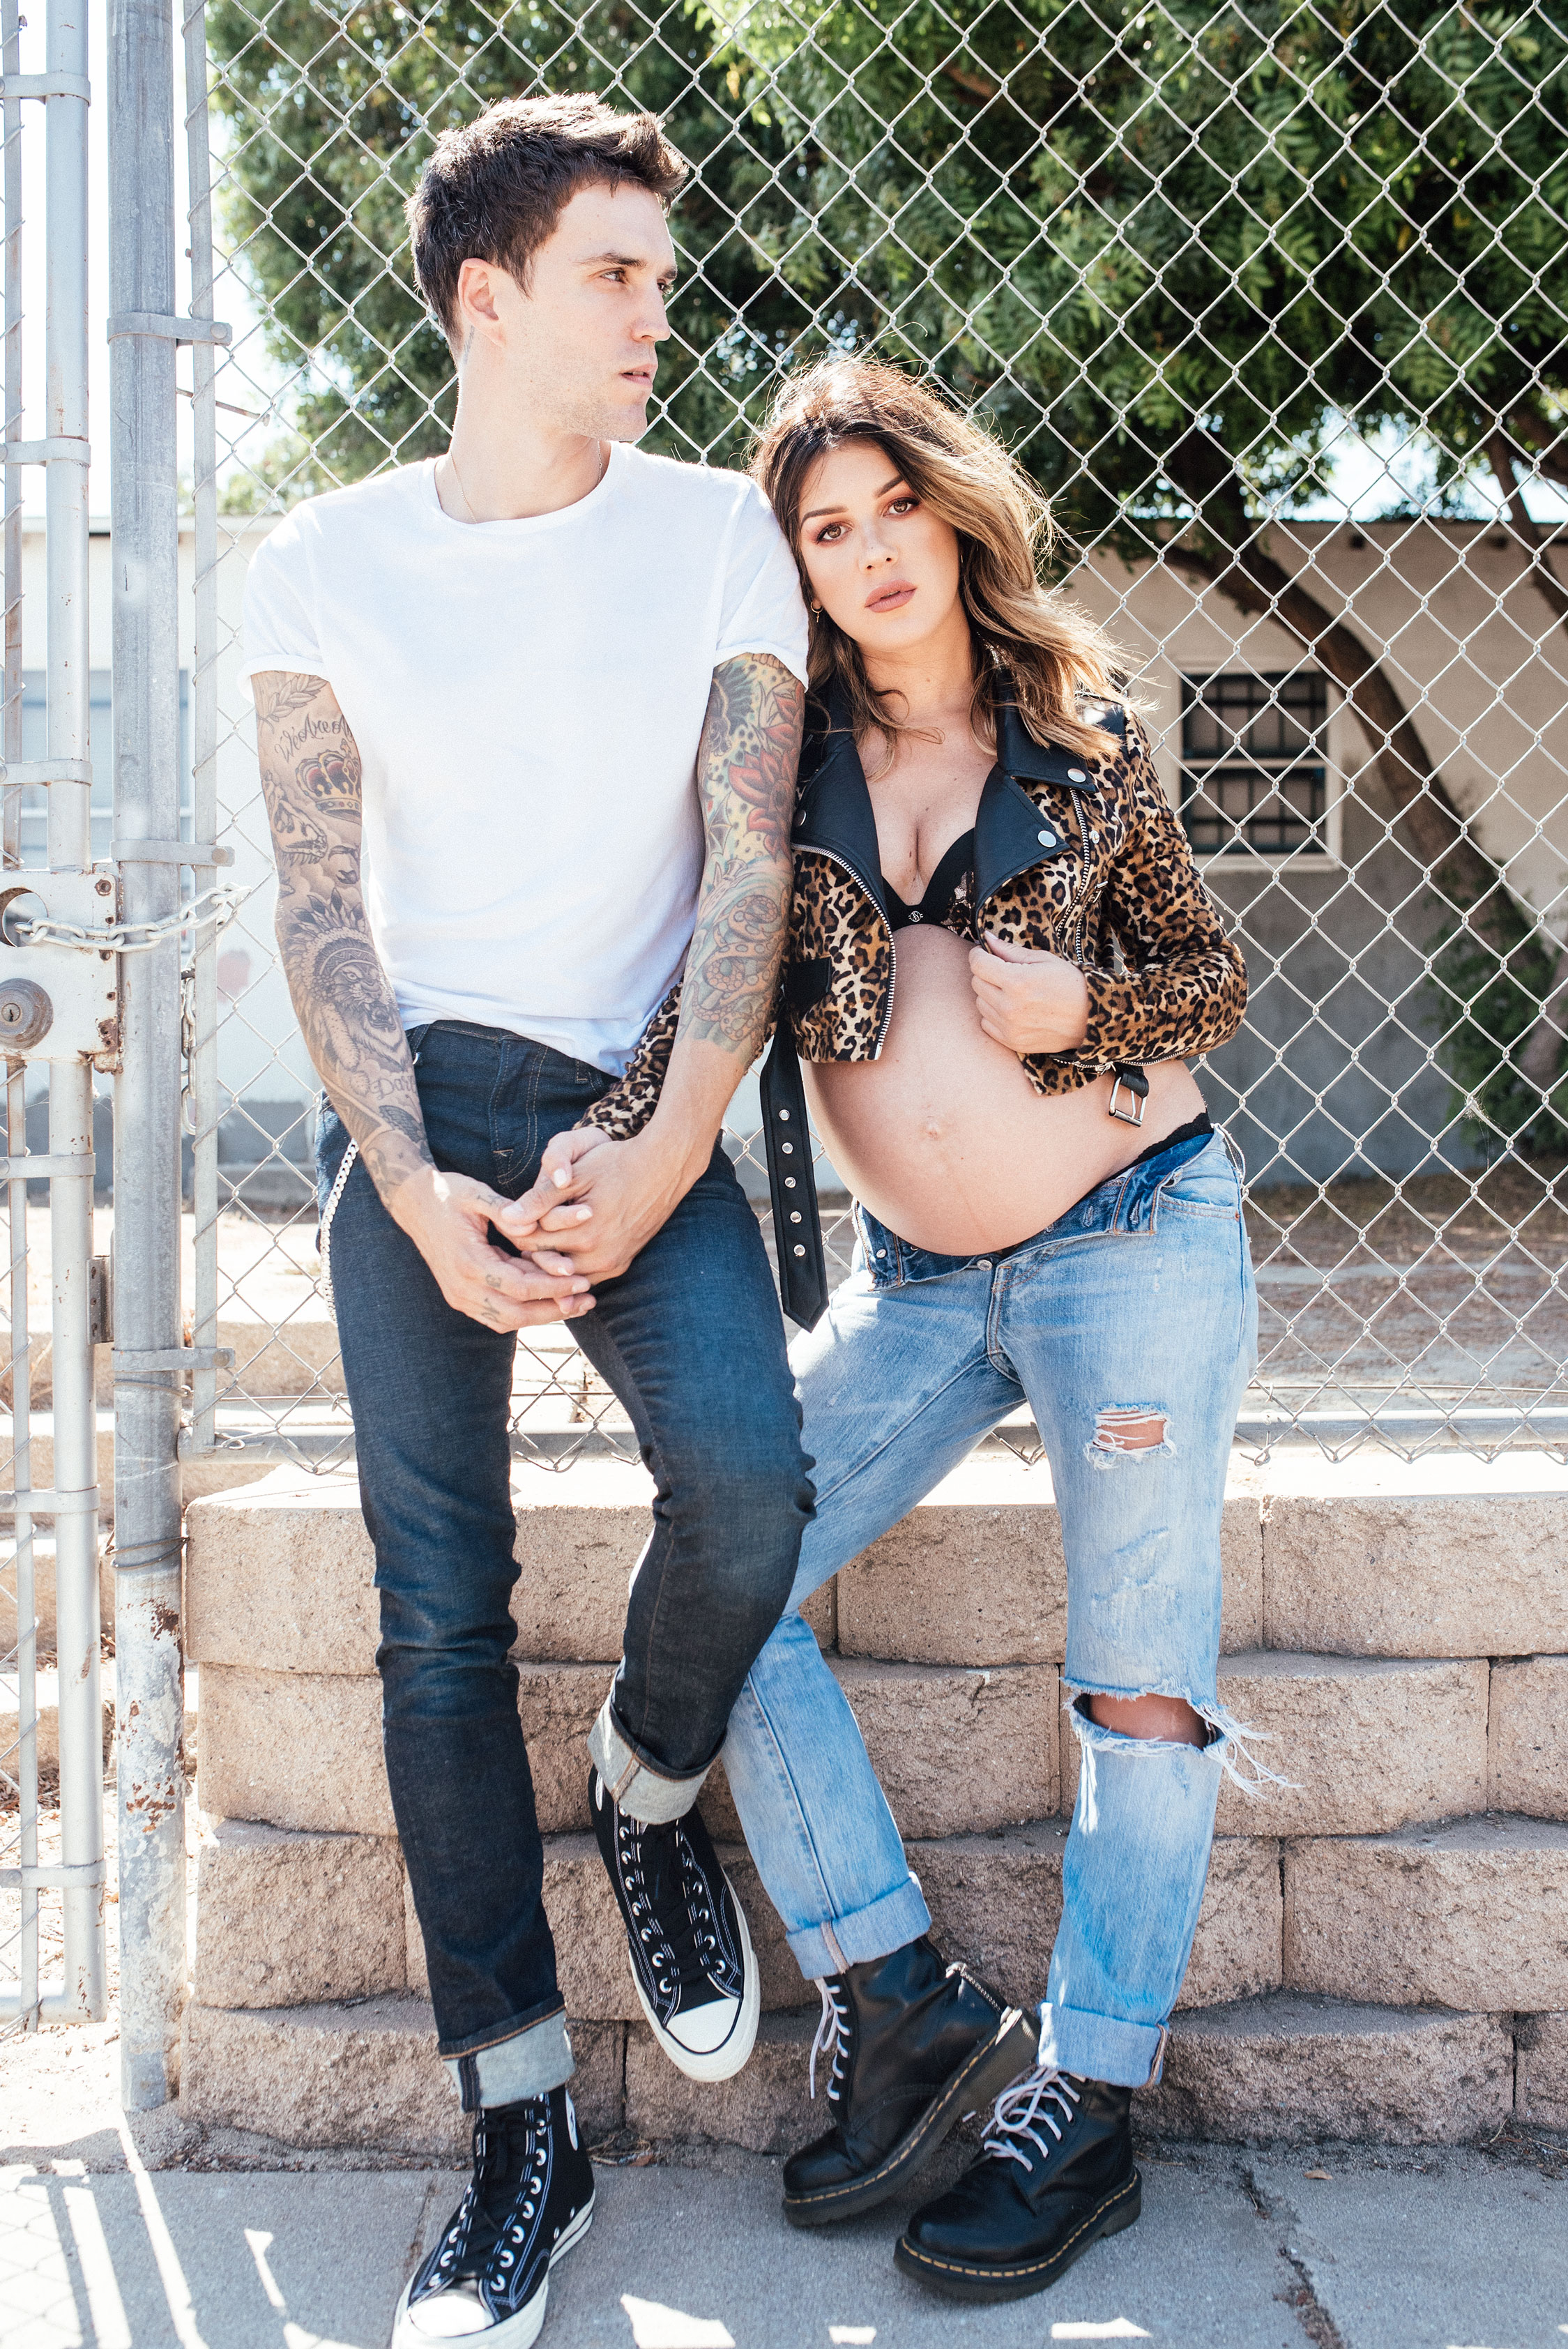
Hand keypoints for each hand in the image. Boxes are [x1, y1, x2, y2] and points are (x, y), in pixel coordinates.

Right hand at [386, 1164, 594, 1331]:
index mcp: (467, 1261)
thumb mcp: (478, 1194)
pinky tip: (549, 1301)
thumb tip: (535, 1227)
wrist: (413, 1203)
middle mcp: (461, 1287)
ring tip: (575, 1304)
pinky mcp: (461, 1297)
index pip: (519, 1287)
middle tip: (587, 1300)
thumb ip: (509, 1212)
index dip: (553, 1287)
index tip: (581, 1279)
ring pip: (506, 1320)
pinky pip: (496, 1316)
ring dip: (542, 1315)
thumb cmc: (449, 1193)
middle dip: (554, 1309)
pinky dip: (524, 1312)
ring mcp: (458, 1296)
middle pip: (516, 1313)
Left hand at [495, 1123, 700, 1281]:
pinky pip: (585, 1276)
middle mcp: (599, 1257)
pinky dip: (571, 1267)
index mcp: (583, 1235)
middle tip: (521, 1229)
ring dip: (550, 1260)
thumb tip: (507, 1217)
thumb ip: (540, 1199)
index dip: (517, 1228)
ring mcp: (612, 1263)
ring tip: (539, 1240)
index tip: (512, 1216)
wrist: (663, 1168)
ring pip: (564, 1274)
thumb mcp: (576, 1176)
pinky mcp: (621, 1264)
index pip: (530, 1243)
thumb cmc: (616, 1164)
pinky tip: (561, 1252)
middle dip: (529, 1248)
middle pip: (545, 1262)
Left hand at [970, 933, 1091, 1054]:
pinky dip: (994, 1014)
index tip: (984, 953)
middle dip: (986, 973)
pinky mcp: (1011, 1041)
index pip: (978, 964)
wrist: (1091, 1019)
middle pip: (976, 983)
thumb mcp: (1045, 960)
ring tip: (1011, 992)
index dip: (978, 954)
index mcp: (1017, 981)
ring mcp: (1009, 1026)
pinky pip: (986, 1023)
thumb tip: (987, 938)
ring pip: (980, 1003)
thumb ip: (1011, 951)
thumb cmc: (1071, 985)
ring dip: (989, 994)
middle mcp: (1009, 1006)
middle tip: (1003, 972)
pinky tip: (1012, 1009)